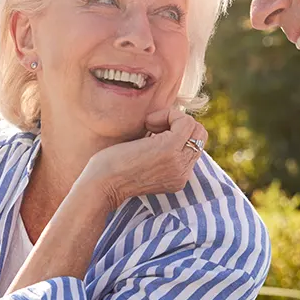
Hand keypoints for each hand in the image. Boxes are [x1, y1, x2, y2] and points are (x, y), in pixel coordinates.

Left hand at [83, 109, 207, 207]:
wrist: (100, 185)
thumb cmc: (113, 170)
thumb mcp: (145, 161)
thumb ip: (161, 149)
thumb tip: (171, 121)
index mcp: (178, 177)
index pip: (194, 146)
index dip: (176, 132)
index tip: (152, 135)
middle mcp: (183, 173)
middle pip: (199, 135)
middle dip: (177, 124)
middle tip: (151, 129)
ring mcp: (179, 162)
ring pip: (195, 127)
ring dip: (172, 119)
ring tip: (149, 127)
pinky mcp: (170, 149)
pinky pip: (184, 121)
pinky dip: (167, 114)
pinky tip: (147, 124)